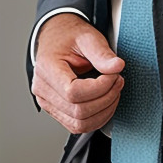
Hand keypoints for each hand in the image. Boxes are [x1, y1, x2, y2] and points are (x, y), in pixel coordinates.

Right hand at [32, 14, 124, 133]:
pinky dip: (97, 118)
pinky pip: (77, 125)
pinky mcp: (56, 110)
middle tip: (118, 80)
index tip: (114, 74)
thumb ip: (102, 52)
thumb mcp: (87, 36)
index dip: (99, 87)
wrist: (57, 37)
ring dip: (103, 111)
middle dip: (106, 98)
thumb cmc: (69, 36)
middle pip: (78, 111)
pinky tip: (106, 101)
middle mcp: (43, 90)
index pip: (73, 92)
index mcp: (47, 68)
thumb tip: (117, 66)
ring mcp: (48, 103)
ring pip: (79, 124)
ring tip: (114, 91)